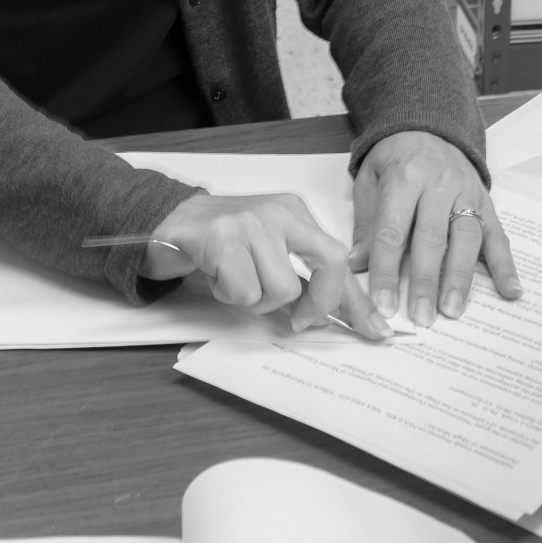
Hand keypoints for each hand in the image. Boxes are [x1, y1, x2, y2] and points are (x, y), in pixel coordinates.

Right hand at [142, 192, 388, 339]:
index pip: (340, 259)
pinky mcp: (223, 238)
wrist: (165, 224)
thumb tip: (335, 317)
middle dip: (319, 303)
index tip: (375, 330)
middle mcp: (279, 212)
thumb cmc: (221, 246)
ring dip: (258, 302)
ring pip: (282, 289)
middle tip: (299, 320)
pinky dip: (231, 297)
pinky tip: (218, 279)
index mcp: (296, 213)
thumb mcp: (269, 255)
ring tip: (237, 284)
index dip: (358, 301)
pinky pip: (245, 292)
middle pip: (330, 264)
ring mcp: (251, 222)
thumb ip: (303, 280)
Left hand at [351, 130, 522, 326]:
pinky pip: (497, 236)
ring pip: (466, 239)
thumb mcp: (369, 180)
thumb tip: (358, 265)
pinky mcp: (486, 202)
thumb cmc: (394, 159)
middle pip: (432, 240)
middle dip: (425, 282)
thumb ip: (366, 223)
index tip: (383, 304)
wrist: (428, 124)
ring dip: (461, 278)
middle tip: (421, 318)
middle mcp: (439, 185)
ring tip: (454, 311)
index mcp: (404, 178)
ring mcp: (467, 194)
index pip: (393, 232)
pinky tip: (512, 291)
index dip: (387, 272)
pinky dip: (506, 265)